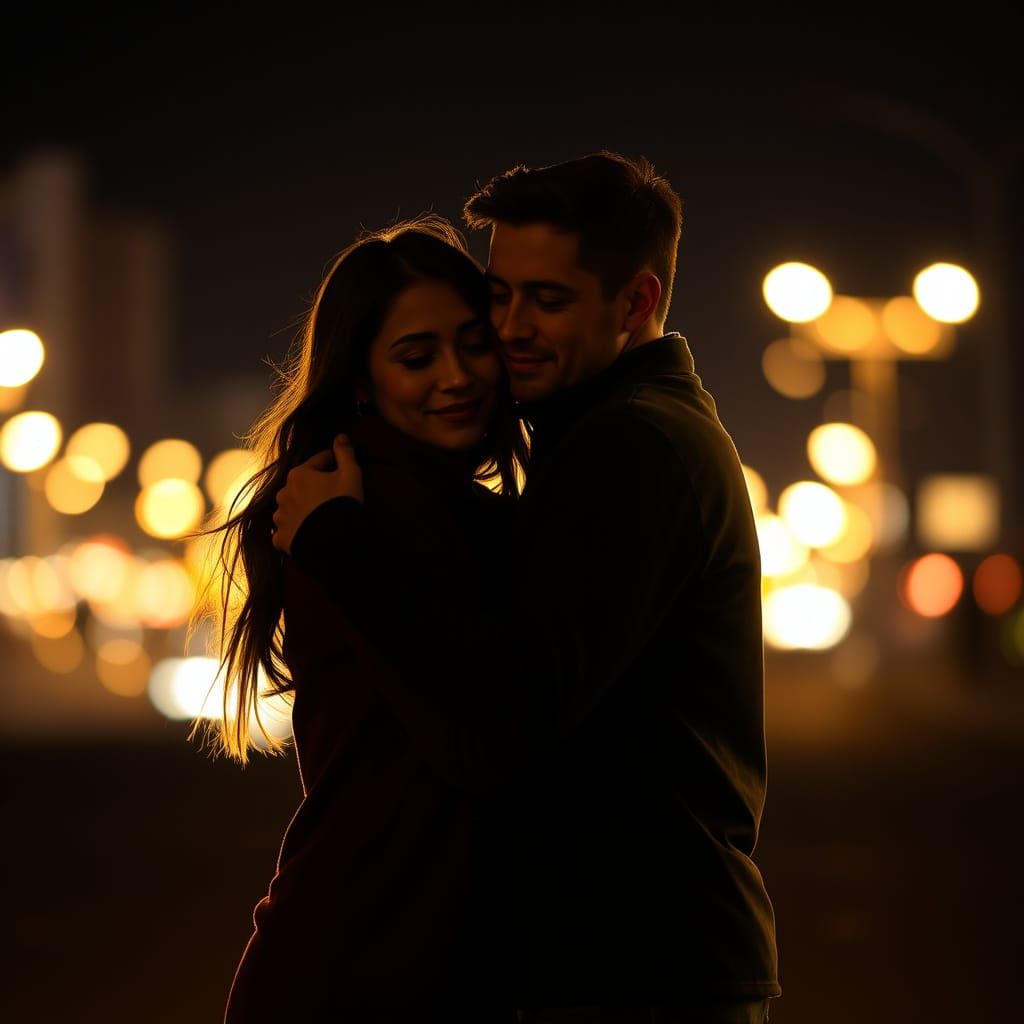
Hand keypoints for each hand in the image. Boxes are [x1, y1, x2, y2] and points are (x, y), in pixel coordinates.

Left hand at [271, 435, 363, 553]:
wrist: (333, 543)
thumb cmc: (342, 504)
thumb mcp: (351, 474)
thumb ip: (345, 453)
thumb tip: (340, 435)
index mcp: (299, 474)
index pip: (318, 462)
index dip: (333, 463)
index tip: (342, 468)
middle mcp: (283, 493)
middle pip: (302, 485)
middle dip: (314, 487)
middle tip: (332, 496)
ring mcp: (279, 517)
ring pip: (290, 507)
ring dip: (301, 508)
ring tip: (318, 516)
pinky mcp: (280, 538)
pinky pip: (285, 530)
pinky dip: (293, 530)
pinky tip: (304, 533)